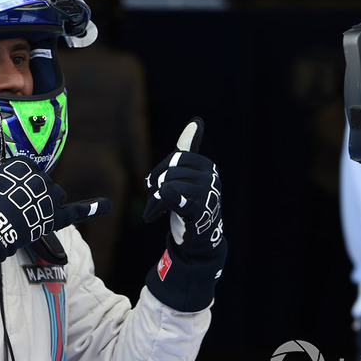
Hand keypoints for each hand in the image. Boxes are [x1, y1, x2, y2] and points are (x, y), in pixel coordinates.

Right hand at [0, 111, 109, 255]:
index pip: (25, 171)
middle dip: (28, 194)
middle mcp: (41, 178)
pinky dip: (92, 209)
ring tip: (25, 213)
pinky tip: (107, 205)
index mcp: (26, 165)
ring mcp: (50, 198)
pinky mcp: (55, 218)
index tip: (0, 192)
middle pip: (41, 183)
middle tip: (9, 206)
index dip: (12, 184)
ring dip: (45, 202)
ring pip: (55, 195)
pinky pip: (76, 211)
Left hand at [143, 117, 226, 311]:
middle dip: (154, 187)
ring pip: (168, 185)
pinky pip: (174, 197)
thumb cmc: (189, 205)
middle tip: (150, 202)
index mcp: (206, 165)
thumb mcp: (186, 176)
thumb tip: (197, 120)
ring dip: (154, 201)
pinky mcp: (200, 209)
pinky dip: (162, 204)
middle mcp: (211, 176)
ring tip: (153, 211)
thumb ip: (187, 151)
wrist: (199, 240)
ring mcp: (207, 193)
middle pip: (170, 172)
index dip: (158, 173)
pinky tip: (158, 213)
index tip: (151, 186)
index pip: (174, 159)